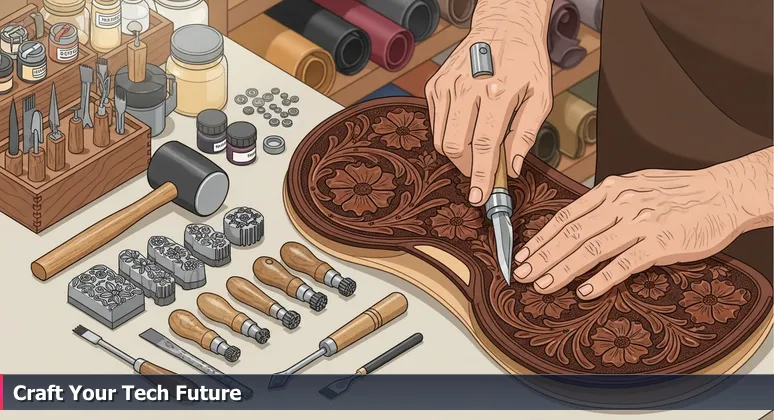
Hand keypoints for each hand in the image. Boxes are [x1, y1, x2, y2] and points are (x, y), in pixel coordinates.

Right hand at [425, 0, 553, 205]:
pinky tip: (466, 125)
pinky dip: (449, 134)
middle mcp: (467, 89)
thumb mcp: (540, 96)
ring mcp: (447, 86)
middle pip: (454, 146)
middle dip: (467, 167)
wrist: (503, 27)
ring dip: (458, 153)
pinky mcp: (435, 85)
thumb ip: (526, 134)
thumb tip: (512, 167)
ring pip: (441, 139)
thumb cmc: (525, 63)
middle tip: (482, 172)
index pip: (483, 145)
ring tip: (477, 147)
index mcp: (497, 92)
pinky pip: (436, 124)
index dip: (480, 175)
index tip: (478, 197)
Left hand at [513, 166, 766, 299]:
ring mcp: (640, 223)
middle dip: (542, 257)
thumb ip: (608, 201)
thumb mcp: (636, 184)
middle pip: (572, 235)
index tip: (522, 255)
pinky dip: (602, 278)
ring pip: (591, 249)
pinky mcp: (660, 243)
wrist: (723, 193)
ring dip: (563, 270)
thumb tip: (580, 221)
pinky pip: (624, 263)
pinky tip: (585, 291)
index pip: (567, 217)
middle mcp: (621, 204)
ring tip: (543, 285)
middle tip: (522, 275)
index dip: (541, 238)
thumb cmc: (679, 191)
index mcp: (611, 189)